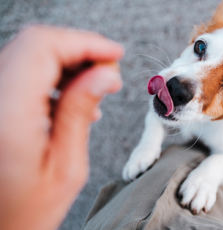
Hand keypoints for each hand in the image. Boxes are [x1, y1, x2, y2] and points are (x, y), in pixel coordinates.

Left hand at [0, 25, 122, 229]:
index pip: (43, 48)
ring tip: (95, 88)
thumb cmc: (24, 211)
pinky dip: (50, 75)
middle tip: (109, 72)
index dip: (84, 43)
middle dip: (79, 50)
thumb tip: (104, 74)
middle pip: (34, 45)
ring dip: (66, 62)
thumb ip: (80, 112)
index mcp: (7, 115)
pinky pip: (20, 72)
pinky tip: (70, 98)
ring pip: (27, 54)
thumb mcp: (66, 166)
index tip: (115, 54)